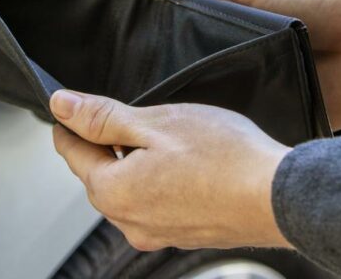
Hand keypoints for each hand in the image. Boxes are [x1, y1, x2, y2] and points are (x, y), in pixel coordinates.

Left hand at [50, 90, 291, 250]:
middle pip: (98, 173)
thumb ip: (103, 117)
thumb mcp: (155, 122)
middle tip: (126, 114)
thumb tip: (61, 106)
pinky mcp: (182, 234)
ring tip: (162, 136)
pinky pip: (153, 202)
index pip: (72, 152)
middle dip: (104, 142)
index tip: (72, 107)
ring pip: (127, 188)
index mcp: (113, 192)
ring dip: (132, 161)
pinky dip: (156, 180)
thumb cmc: (223, 157)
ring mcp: (156, 232)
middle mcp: (128, 221)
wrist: (279, 197)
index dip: (71, 123)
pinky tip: (182, 163)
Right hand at [143, 0, 340, 129]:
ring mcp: (261, 88)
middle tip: (136, 100)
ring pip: (220, 105)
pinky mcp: (284, 116)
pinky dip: (238, 134)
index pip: (184, 36)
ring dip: (204, 112)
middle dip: (173, 85)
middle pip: (197, 74)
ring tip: (166, 128)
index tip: (122, 56)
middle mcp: (242, 57)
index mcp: (232, 24)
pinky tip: (212, 143)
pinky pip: (252, 129)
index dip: (156, 43)